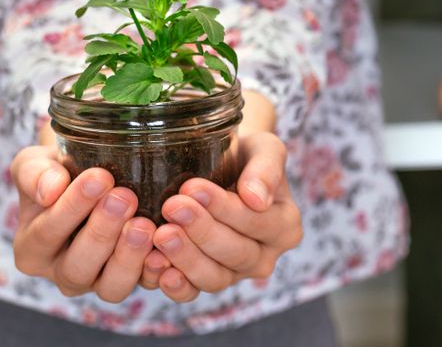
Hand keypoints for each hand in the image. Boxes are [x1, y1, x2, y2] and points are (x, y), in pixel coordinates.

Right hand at [8, 128, 164, 302]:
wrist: (91, 178)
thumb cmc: (58, 173)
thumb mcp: (35, 164)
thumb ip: (34, 173)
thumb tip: (50, 190)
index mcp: (32, 248)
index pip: (47, 233)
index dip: (72, 207)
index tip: (99, 178)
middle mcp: (62, 272)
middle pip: (78, 267)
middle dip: (102, 232)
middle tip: (125, 197)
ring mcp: (98, 283)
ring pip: (111, 286)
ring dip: (129, 256)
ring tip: (145, 224)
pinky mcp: (132, 282)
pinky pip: (146, 287)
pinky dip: (156, 272)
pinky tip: (166, 251)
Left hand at [136, 130, 302, 301]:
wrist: (222, 166)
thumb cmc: (245, 156)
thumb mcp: (264, 149)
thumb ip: (267, 169)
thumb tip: (257, 199)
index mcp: (285, 228)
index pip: (257, 223)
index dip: (225, 209)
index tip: (193, 187)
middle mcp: (264, 257)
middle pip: (235, 253)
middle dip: (202, 230)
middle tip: (172, 206)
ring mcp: (234, 274)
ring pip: (214, 277)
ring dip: (186, 258)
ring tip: (161, 233)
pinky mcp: (205, 282)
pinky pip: (191, 292)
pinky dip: (174, 284)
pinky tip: (156, 264)